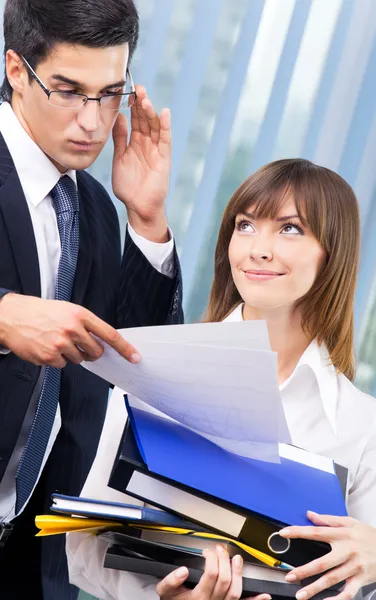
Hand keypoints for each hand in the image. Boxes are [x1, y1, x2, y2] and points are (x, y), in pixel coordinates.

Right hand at [0, 293, 139, 367]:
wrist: (12, 316)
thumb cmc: (41, 312)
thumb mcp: (67, 310)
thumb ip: (85, 324)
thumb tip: (102, 341)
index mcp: (80, 315)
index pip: (109, 334)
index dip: (124, 348)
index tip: (134, 356)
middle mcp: (72, 329)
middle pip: (96, 351)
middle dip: (91, 352)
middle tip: (78, 344)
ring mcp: (60, 344)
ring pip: (79, 359)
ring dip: (71, 354)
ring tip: (56, 340)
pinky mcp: (49, 356)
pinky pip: (62, 365)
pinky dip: (56, 359)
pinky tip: (47, 347)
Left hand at [112, 85, 170, 241]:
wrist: (138, 206)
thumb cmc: (128, 187)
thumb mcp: (119, 158)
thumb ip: (120, 139)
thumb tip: (119, 117)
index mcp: (135, 143)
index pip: (135, 120)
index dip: (132, 106)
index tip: (128, 90)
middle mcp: (147, 144)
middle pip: (145, 120)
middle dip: (142, 104)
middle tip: (137, 88)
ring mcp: (156, 150)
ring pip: (155, 127)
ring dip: (151, 112)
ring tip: (145, 98)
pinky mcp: (164, 159)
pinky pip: (165, 140)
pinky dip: (165, 127)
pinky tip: (164, 113)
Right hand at [156, 545, 271, 599]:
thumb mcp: (165, 592)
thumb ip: (171, 581)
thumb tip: (183, 570)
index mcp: (198, 598)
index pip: (211, 574)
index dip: (211, 558)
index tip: (207, 551)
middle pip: (225, 580)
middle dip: (224, 560)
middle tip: (220, 550)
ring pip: (236, 591)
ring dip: (239, 573)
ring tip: (237, 559)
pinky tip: (264, 595)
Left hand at [279, 511, 375, 599]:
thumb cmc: (368, 535)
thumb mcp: (350, 522)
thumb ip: (328, 519)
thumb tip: (310, 514)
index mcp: (342, 534)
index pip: (316, 532)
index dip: (299, 532)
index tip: (284, 533)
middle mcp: (347, 551)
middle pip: (322, 563)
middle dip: (304, 570)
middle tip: (289, 576)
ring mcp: (354, 567)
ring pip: (332, 580)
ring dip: (315, 588)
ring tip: (300, 594)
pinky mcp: (361, 579)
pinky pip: (348, 592)